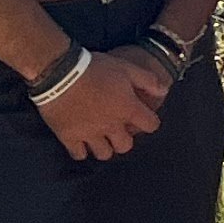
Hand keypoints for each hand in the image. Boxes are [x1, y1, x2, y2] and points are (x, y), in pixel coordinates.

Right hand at [37, 48, 171, 161]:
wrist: (60, 74)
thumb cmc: (95, 68)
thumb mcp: (126, 67)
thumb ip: (148, 80)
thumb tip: (164, 91)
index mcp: (128, 109)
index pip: (150, 125)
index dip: (149, 122)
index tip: (143, 118)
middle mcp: (111, 126)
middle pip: (125, 146)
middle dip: (124, 139)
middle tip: (118, 130)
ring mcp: (89, 134)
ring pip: (103, 154)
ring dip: (104, 147)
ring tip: (100, 137)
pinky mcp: (68, 138)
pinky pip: (79, 155)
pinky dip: (82, 150)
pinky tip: (81, 141)